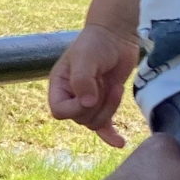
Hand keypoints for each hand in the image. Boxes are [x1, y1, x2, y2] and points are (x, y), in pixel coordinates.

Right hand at [49, 24, 141, 146]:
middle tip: (106, 84)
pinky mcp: (104, 104)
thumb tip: (87, 104)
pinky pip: (105, 127)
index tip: (90, 95)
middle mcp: (71, 96)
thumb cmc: (96, 43)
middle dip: (97, 106)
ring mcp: (88, 101)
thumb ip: (83, 80)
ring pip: (95, 122)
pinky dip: (111, 136)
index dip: (75, 109)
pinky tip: (120, 143)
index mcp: (59, 85)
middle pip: (80, 119)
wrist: (117, 36)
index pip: (59, 111)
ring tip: (115, 88)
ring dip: (109, 109)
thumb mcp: (86, 58)